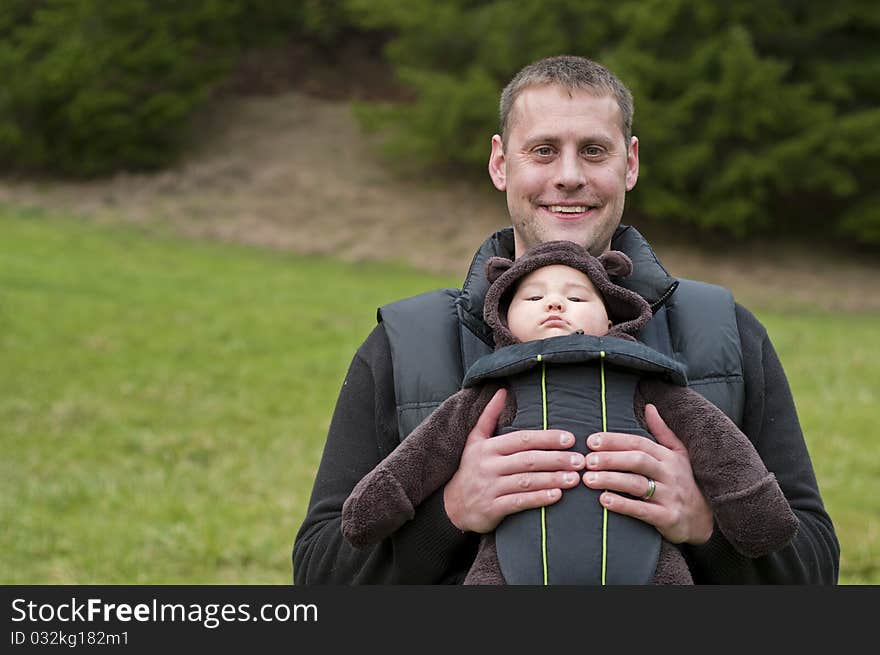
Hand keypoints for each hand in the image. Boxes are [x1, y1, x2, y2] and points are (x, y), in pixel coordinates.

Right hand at [443, 388, 584, 532]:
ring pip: (526, 482)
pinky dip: (539, 499)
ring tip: (575, 479)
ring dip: (552, 479)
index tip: (570, 439)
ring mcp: (489, 488)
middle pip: (528, 460)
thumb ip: (489, 416)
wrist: (451, 506)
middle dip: (556, 459)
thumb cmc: (470, 469)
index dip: (547, 438)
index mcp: (487, 447)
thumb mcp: (474, 441)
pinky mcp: (492, 509)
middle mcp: (488, 466)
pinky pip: (519, 502)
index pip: (522, 439)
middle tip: (580, 460)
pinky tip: (556, 496)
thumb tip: (502, 391)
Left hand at [581, 403, 713, 544]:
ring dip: (611, 480)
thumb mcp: (679, 454)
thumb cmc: (685, 483)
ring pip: (637, 484)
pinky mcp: (668, 517)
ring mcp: (670, 496)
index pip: (639, 443)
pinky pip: (643, 510)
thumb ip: (662, 431)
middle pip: (637, 460)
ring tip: (588, 479)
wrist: (705, 520)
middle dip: (610, 459)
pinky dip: (622, 505)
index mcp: (668, 456)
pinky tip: (604, 500)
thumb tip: (649, 406)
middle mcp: (670, 473)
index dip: (614, 441)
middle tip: (587, 461)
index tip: (591, 441)